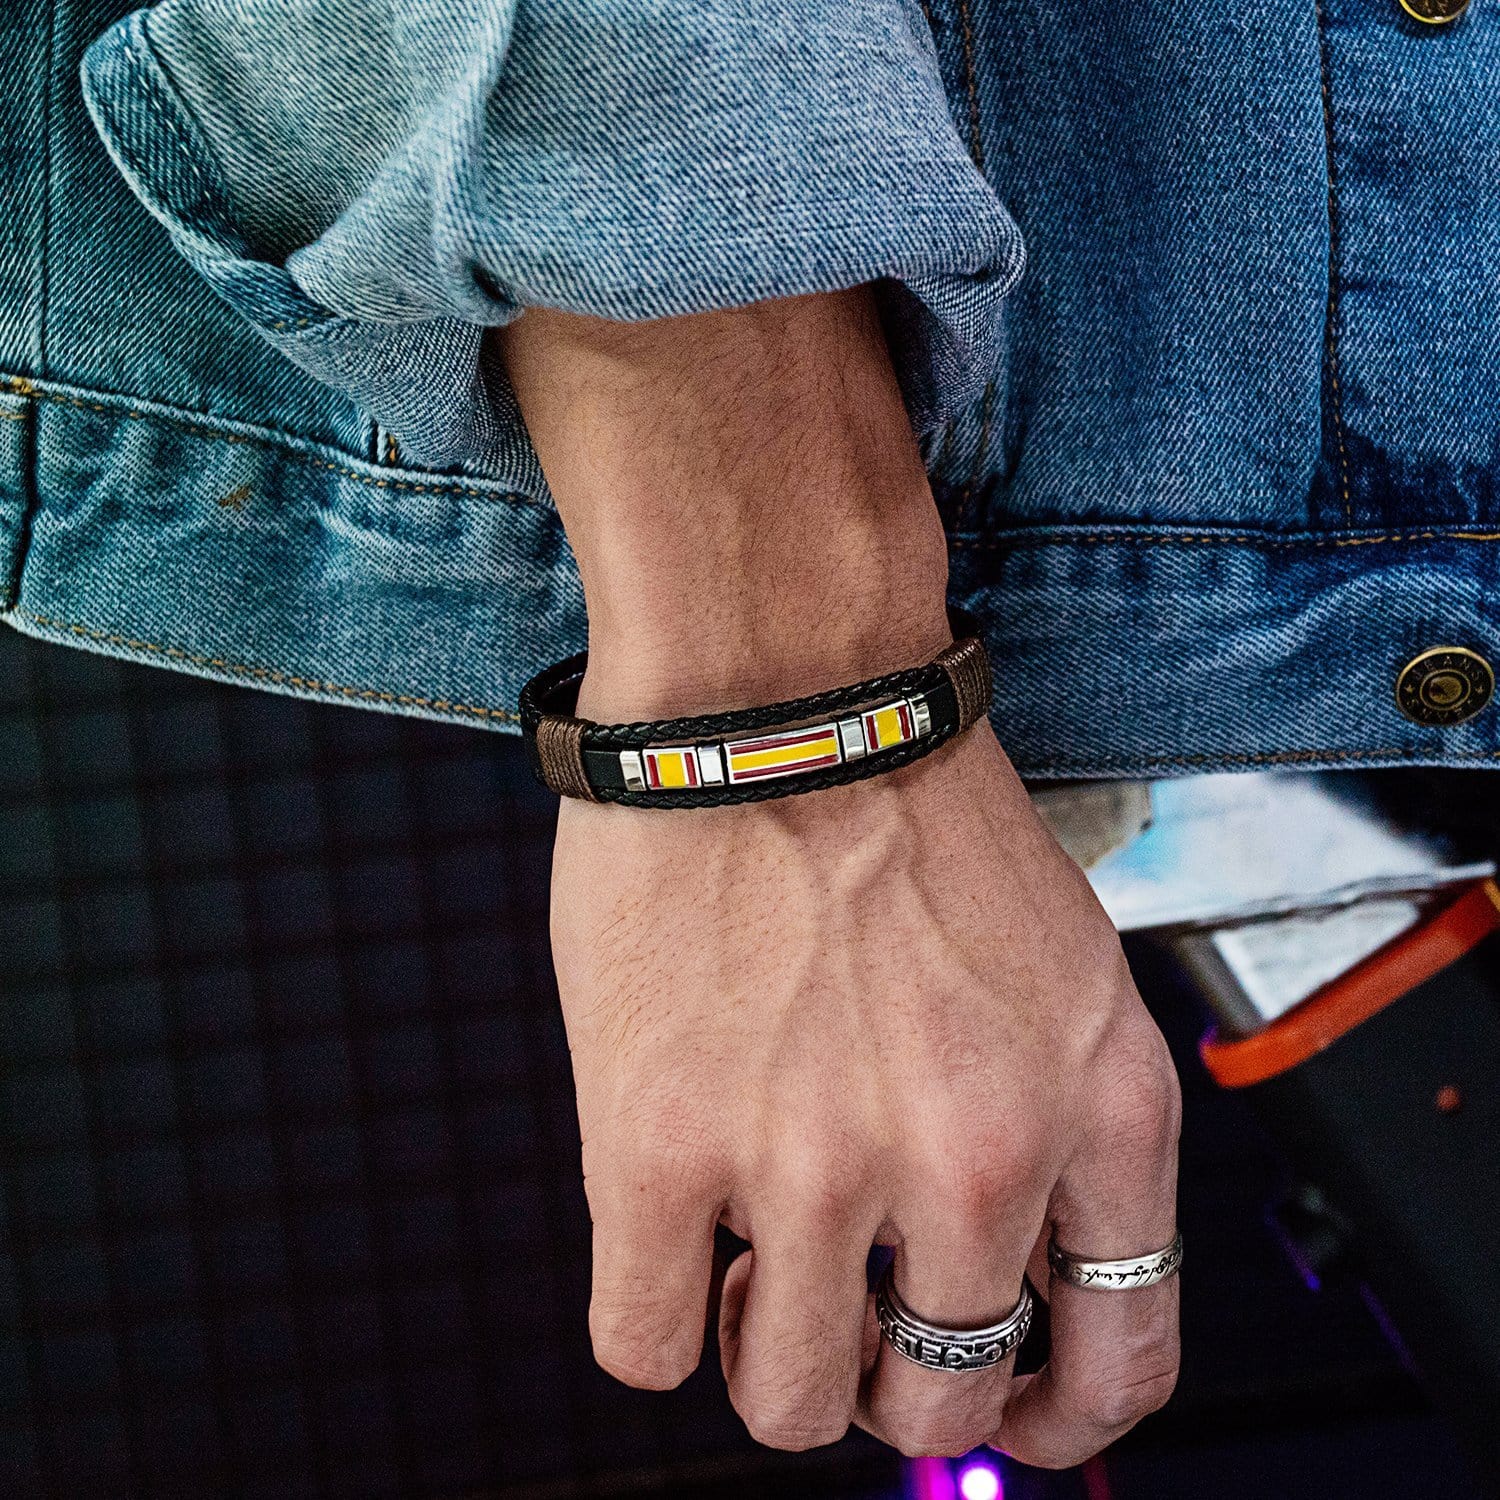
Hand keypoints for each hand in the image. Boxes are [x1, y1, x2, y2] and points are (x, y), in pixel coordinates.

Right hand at [550, 715, 1181, 1463]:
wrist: (780, 687)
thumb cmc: (910, 807)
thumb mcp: (1061, 970)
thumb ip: (1057, 1121)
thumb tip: (992, 1260)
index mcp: (1099, 1107)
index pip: (1121, 1356)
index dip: (1059, 1410)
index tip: (1007, 1401)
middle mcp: (976, 1157)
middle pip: (942, 1404)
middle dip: (890, 1382)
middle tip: (844, 1311)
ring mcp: (813, 1161)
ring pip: (789, 1402)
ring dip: (768, 1360)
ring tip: (747, 1267)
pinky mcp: (659, 1144)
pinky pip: (641, 1346)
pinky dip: (657, 1321)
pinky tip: (664, 1240)